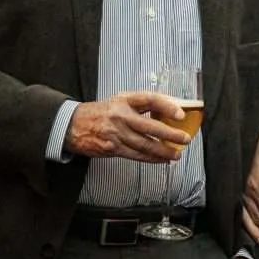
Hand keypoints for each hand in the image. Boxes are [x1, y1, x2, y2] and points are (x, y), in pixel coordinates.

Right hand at [63, 91, 189, 162]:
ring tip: (176, 154)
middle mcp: (121, 116)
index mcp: (124, 100)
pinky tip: (161, 159)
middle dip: (171, 134)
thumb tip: (168, 109)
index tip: (181, 114)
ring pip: (145, 144)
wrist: (73, 125)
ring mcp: (117, 134)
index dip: (167, 106)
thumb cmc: (101, 112)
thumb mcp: (120, 100)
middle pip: (150, 126)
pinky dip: (151, 158)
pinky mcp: (113, 148)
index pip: (150, 100)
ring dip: (163, 151)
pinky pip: (136, 155)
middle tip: (185, 139)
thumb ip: (141, 104)